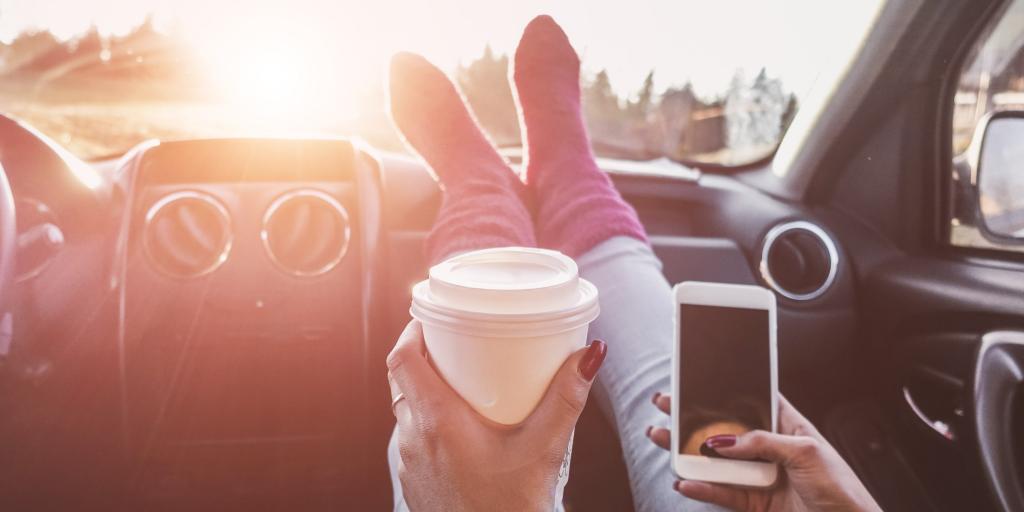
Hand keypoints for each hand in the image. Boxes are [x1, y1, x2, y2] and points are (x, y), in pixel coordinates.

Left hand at [387, 321, 606, 510]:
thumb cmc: (511, 509)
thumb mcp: (544, 449)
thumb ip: (566, 399)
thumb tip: (589, 356)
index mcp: (437, 422)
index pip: (401, 360)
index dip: (410, 331)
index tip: (430, 318)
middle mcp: (415, 440)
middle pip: (401, 381)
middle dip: (421, 356)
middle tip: (451, 342)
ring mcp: (411, 464)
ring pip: (405, 411)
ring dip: (424, 390)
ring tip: (458, 379)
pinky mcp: (416, 484)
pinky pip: (413, 439)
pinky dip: (428, 422)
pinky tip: (459, 427)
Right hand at [646, 394, 881, 511]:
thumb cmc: (843, 488)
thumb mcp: (806, 452)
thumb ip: (763, 442)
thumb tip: (725, 441)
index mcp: (788, 427)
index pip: (751, 402)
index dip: (724, 391)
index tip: (696, 381)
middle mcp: (770, 449)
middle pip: (725, 431)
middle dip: (693, 419)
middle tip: (665, 405)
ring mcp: (760, 476)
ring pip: (717, 462)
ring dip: (688, 453)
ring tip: (661, 439)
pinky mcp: (755, 503)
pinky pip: (723, 494)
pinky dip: (702, 489)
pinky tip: (685, 482)